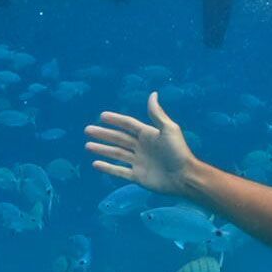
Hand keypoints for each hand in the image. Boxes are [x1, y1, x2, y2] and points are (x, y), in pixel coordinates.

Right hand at [86, 92, 200, 197]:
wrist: (184, 177)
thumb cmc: (178, 152)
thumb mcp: (169, 129)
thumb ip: (157, 114)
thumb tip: (153, 94)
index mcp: (148, 135)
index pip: (128, 125)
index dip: (116, 120)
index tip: (102, 116)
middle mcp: (142, 147)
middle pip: (119, 139)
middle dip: (103, 134)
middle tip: (88, 130)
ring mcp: (138, 162)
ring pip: (116, 154)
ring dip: (102, 149)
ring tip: (88, 146)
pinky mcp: (138, 177)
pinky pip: (119, 171)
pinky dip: (108, 168)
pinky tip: (96, 164)